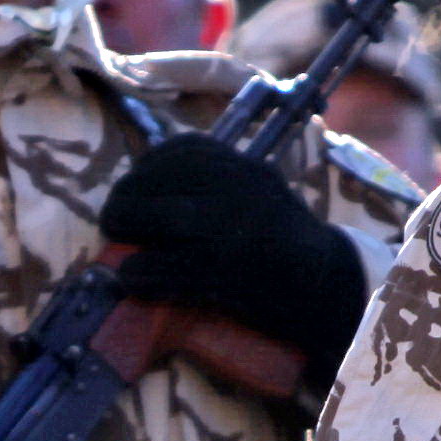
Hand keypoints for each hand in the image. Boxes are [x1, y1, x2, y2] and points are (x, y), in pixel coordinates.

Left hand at [99, 135, 372, 387]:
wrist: (326, 290)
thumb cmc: (284, 243)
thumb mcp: (260, 192)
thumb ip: (219, 182)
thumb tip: (154, 186)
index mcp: (244, 166)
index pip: (180, 151)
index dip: (146, 168)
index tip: (135, 185)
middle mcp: (236, 188)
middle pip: (156, 179)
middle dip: (124, 199)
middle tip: (115, 220)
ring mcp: (229, 228)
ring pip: (154, 217)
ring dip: (123, 228)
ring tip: (118, 251)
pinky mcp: (221, 271)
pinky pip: (162, 267)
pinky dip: (137, 274)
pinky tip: (130, 280)